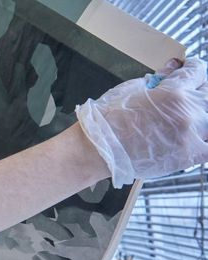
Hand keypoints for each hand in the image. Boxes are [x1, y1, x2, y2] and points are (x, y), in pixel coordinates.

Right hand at [76, 58, 207, 187]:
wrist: (98, 149)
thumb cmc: (107, 119)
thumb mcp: (131, 89)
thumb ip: (158, 79)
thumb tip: (173, 68)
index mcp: (173, 92)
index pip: (198, 71)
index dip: (193, 66)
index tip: (189, 67)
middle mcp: (187, 113)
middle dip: (200, 88)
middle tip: (188, 90)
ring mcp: (190, 136)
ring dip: (202, 113)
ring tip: (189, 115)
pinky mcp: (187, 156)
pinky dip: (206, 140)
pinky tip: (197, 136)